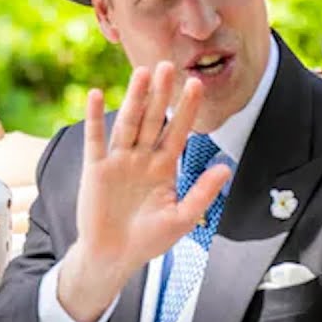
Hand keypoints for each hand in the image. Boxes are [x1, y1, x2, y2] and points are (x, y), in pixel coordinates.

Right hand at [56, 62, 231, 321]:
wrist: (113, 257)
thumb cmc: (149, 240)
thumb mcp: (183, 219)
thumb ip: (203, 193)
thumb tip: (227, 167)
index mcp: (164, 167)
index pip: (178, 131)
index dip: (187, 109)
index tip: (197, 84)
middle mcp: (142, 158)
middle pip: (153, 119)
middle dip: (160, 94)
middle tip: (167, 64)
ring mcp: (118, 161)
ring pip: (128, 123)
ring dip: (134, 98)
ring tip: (141, 72)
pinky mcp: (95, 169)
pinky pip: (95, 139)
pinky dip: (94, 117)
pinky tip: (95, 95)